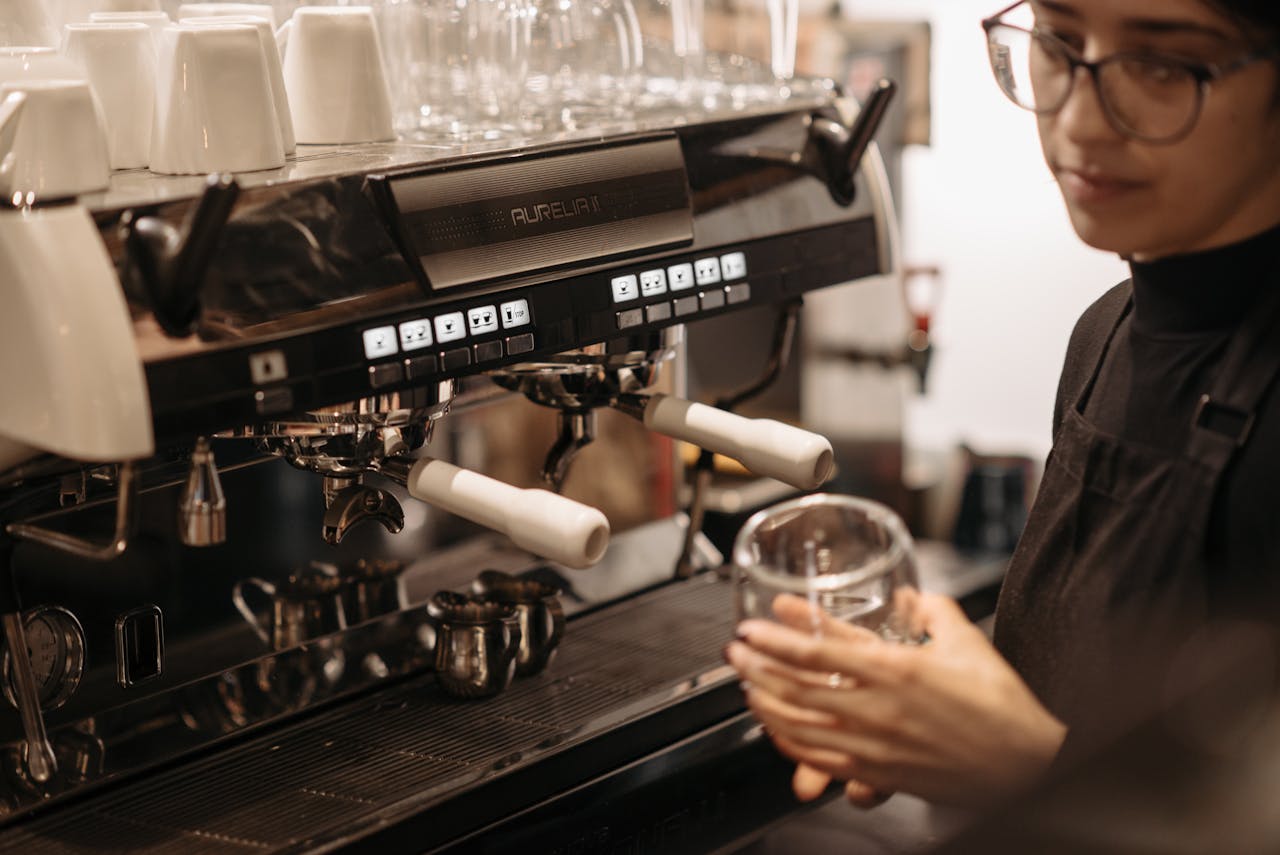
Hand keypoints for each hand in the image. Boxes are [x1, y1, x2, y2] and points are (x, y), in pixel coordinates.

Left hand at [726, 593, 1065, 808]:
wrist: (1028, 767)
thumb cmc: (1003, 708)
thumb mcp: (967, 641)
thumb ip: (933, 610)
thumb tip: (910, 594)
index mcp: (898, 670)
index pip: (822, 649)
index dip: (780, 635)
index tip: (757, 622)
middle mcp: (879, 709)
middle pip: (799, 686)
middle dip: (758, 665)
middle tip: (736, 649)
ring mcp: (876, 746)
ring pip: (803, 726)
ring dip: (766, 703)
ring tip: (746, 684)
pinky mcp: (881, 774)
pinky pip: (823, 761)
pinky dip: (792, 745)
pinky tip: (777, 732)